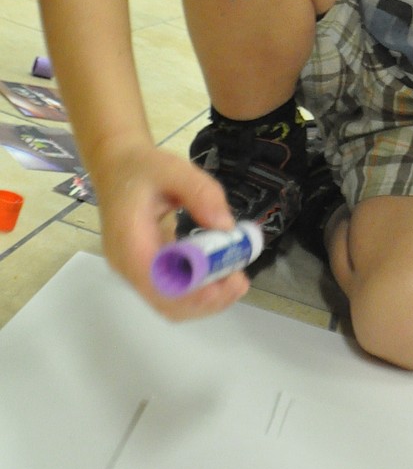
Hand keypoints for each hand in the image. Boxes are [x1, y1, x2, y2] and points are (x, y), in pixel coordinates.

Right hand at [94, 143, 250, 321]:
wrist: (117, 166)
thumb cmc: (142, 167)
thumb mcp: (174, 169)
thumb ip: (201, 192)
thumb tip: (226, 226)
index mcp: (130, 241)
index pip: (158, 283)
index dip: (193, 292)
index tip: (226, 281)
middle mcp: (128, 265)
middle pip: (166, 302)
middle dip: (206, 300)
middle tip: (239, 281)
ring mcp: (134, 270)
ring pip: (169, 302)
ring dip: (205, 298)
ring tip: (236, 279)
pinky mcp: (144, 268)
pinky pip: (171, 290)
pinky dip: (197, 289)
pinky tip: (220, 273)